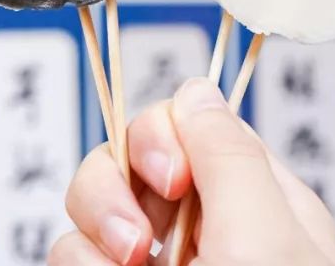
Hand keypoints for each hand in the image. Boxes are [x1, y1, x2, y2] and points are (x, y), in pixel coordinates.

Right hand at [49, 78, 334, 265]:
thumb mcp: (265, 240)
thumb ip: (229, 157)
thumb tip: (197, 87)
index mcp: (256, 202)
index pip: (188, 123)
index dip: (162, 138)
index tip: (172, 177)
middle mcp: (203, 228)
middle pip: (126, 154)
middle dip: (113, 188)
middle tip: (136, 241)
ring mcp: (156, 258)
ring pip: (90, 201)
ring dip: (93, 228)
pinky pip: (70, 248)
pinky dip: (77, 262)